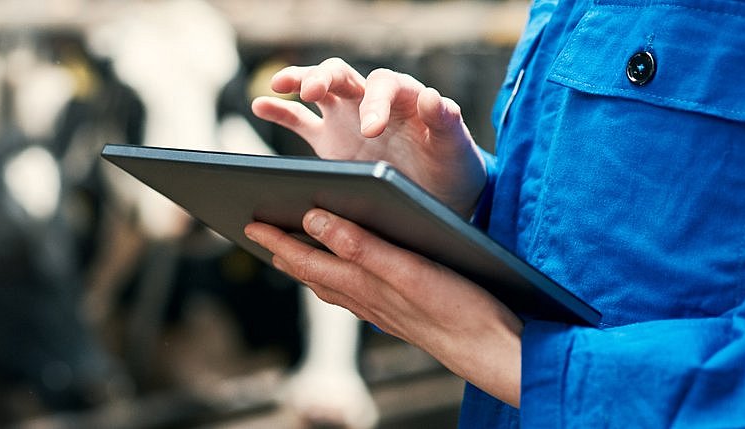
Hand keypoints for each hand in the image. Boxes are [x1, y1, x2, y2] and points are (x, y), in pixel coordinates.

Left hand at [245, 208, 522, 406]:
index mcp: (361, 284)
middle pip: (312, 273)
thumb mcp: (406, 269)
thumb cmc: (456, 310)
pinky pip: (356, 294)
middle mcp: (365, 299)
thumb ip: (358, 244)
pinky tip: (346, 279)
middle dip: (283, 252)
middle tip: (257, 235)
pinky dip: (338, 280)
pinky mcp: (402, 312)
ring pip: (332, 286)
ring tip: (289, 254)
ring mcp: (383, 309)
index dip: (275, 240)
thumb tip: (312, 221)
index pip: (305, 259)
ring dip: (308, 268)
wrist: (496, 352)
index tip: (248, 223)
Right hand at [252, 59, 485, 216]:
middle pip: (342, 75)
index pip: (384, 85)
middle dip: (324, 78)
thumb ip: (445, 122)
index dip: (375, 102)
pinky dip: (279, 111)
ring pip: (317, 90)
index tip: (371, 130)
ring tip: (279, 85)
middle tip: (312, 90)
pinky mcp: (330, 142)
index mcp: (405, 98)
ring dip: (298, 82)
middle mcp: (372, 101)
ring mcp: (347, 119)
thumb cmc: (453, 169)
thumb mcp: (455, 149)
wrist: (441, 197)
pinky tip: (260, 105)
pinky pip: (300, 121)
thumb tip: (431, 95)